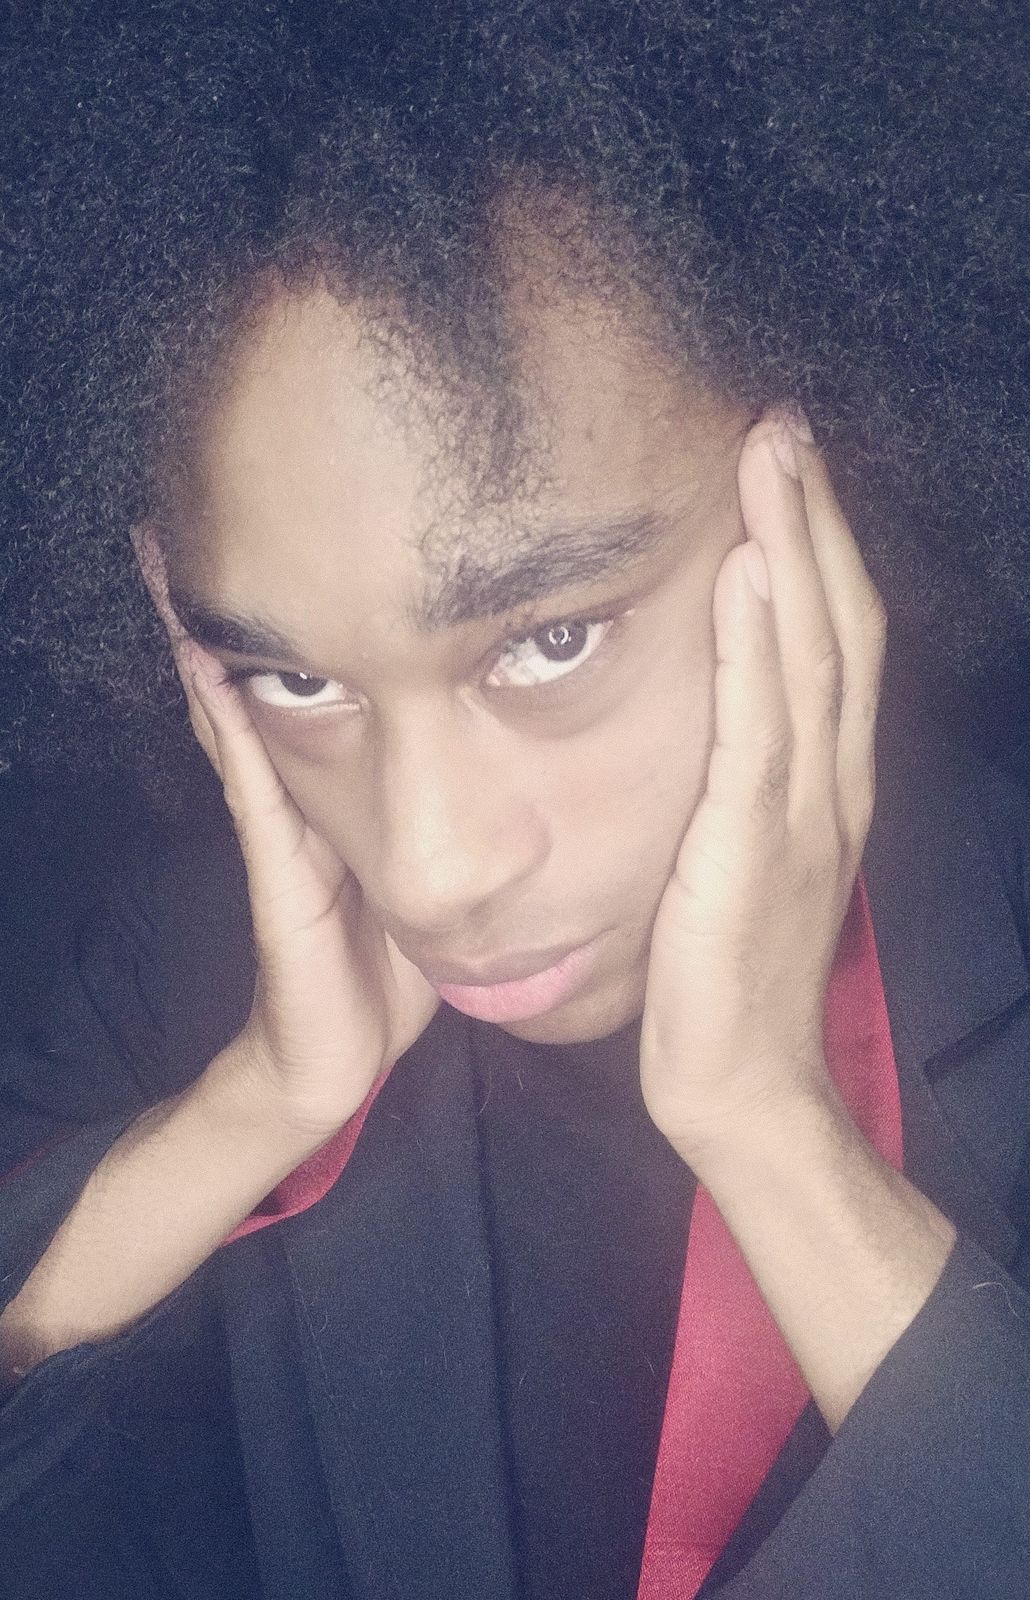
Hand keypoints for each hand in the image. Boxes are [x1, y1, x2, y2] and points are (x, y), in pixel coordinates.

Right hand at [134, 532, 439, 1139]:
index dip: (310, 617)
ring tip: (176, 556)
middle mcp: (300, 798)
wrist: (340, 1058)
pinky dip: (225, 717)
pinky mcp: (277, 866)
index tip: (305, 534)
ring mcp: (279, 827)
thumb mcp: (434, 883)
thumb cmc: (390, 972)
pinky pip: (250, 779)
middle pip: (266, 679)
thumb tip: (521, 780)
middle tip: (202, 509)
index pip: (322, 687)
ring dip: (209, 636)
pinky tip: (206, 659)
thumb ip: (461, 831)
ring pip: (240, 710)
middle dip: (239, 601)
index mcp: (343, 796)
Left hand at [639, 412, 886, 1158]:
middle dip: (814, 520)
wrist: (742, 1084)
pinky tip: (745, 575)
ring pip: (808, 659)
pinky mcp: (751, 853)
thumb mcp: (745, 858)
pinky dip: (755, 648)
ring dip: (793, 551)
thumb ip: (743, 783)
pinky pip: (758, 732)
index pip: (836, 641)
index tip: (789, 466)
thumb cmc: (728, 972)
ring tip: (771, 457)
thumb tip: (711, 710)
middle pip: (836, 627)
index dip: (820, 548)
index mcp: (827, 782)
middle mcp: (830, 784)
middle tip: (784, 423)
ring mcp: (800, 816)